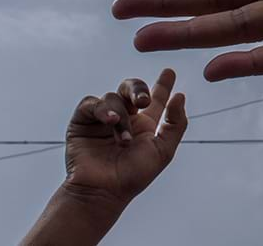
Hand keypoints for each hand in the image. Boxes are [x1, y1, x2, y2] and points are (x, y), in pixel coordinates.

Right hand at [63, 69, 186, 208]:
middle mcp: (125, 118)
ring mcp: (103, 119)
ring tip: (124, 140)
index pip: (155, 98)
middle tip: (143, 101)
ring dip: (121, 117)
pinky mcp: (82, 122)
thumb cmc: (133, 175)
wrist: (103, 191)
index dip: (162, 84)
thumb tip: (180, 96)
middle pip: (131, 88)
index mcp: (145, 124)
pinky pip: (91, 104)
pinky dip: (101, 109)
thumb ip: (176, 123)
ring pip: (113, 97)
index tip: (169, 71)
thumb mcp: (164, 150)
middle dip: (138, 88)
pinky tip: (110, 121)